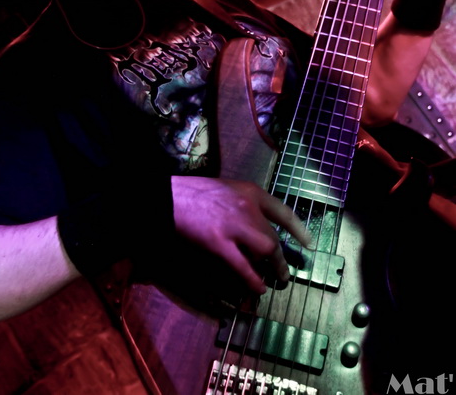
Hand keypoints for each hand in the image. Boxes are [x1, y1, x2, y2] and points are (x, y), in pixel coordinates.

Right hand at [171, 176, 309, 294]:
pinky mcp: (220, 243)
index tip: (309, 243)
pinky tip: (257, 288)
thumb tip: (253, 227)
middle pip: (273, 237)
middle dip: (281, 258)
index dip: (298, 229)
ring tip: (274, 282)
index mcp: (250, 191)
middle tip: (283, 273)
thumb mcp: (225, 189)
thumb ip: (242, 205)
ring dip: (273, 268)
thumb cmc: (194, 192)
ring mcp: (235, 225)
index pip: (282, 211)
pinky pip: (243, 267)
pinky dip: (253, 280)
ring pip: (266, 250)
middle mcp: (249, 207)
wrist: (169, 196)